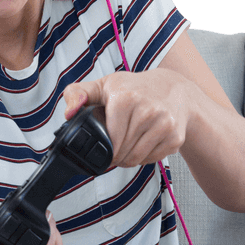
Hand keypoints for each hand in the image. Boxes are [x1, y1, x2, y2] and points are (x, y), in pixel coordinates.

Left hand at [62, 69, 190, 167]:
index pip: (111, 142)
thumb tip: (69, 113)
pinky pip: (153, 159)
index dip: (105, 150)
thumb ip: (77, 93)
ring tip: (128, 147)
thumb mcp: (104, 85)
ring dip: (129, 159)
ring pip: (137, 159)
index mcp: (126, 99)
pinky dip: (145, 157)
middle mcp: (148, 111)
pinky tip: (144, 144)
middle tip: (116, 147)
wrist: (175, 89)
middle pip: (123, 152)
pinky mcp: (175, 138)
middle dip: (116, 155)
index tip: (104, 146)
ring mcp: (164, 125)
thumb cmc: (135, 88)